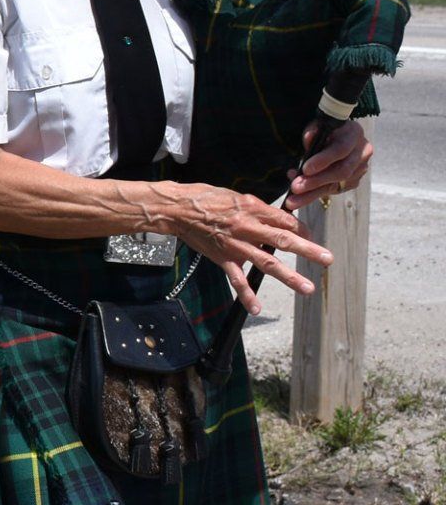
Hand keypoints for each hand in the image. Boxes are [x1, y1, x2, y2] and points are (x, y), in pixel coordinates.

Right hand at [158, 180, 333, 314]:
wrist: (178, 209)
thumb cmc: (206, 198)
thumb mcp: (236, 196)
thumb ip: (258, 209)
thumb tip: (278, 219)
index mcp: (252, 208)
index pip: (285, 221)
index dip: (302, 230)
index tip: (311, 238)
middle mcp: (247, 227)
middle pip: (284, 240)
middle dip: (308, 251)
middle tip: (327, 259)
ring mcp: (236, 245)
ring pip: (267, 262)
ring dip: (289, 277)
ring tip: (308, 288)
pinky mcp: (223, 258)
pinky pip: (237, 279)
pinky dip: (247, 295)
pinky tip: (257, 308)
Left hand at [285, 118, 371, 210]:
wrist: (336, 136)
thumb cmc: (324, 129)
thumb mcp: (317, 125)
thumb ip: (312, 131)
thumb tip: (308, 139)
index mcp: (354, 133)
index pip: (340, 149)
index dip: (323, 160)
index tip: (305, 169)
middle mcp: (362, 152)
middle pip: (341, 171)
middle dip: (316, 181)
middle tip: (295, 187)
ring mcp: (360, 168)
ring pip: (337, 184)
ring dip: (312, 193)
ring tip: (292, 200)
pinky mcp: (354, 181)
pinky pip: (334, 190)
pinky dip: (315, 194)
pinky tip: (300, 197)